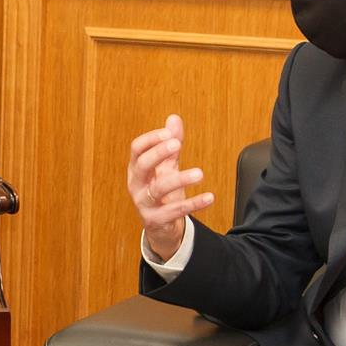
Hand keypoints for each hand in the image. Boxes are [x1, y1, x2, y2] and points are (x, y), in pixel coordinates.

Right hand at [128, 115, 213, 261]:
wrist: (160, 226)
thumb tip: (174, 118)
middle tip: (176, 145)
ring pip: (158, 189)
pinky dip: (193, 204)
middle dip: (158, 154)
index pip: (137, 149)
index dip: (151, 139)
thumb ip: (170, 144)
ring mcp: (144, 203)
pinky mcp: (156, 220)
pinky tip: (209, 197)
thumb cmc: (161, 192)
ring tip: (199, 174)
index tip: (169, 133)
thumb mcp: (166, 167)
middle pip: (142, 165)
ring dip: (179, 179)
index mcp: (136, 169)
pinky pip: (175, 211)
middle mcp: (136, 185)